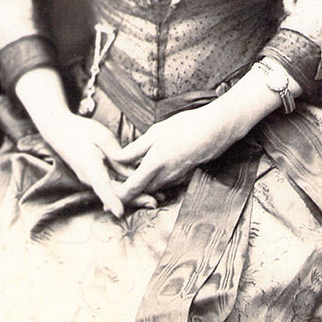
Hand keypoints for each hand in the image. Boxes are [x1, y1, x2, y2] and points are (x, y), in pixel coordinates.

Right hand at [37, 112, 158, 218]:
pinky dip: (126, 188)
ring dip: (133, 195)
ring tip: (154, 198)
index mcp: (90, 166)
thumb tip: (129, 168)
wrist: (59, 131)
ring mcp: (92, 179)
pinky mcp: (95, 176)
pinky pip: (111, 185)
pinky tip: (141, 189)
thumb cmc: (79, 131)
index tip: (121, 212)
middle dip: (135, 198)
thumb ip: (116, 154)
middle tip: (155, 202)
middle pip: (114, 192)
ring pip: (114, 190)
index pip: (102, 186)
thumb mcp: (100, 136)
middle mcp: (90, 177)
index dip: (112, 200)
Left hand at [109, 106, 237, 206]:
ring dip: (138, 188)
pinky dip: (152, 182)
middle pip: (140, 192)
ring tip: (124, 181)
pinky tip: (147, 173)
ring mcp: (175, 178)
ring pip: (151, 188)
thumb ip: (135, 149)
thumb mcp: (156, 132)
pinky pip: (163, 184)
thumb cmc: (186, 126)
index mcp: (154, 164)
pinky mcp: (182, 176)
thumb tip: (115, 157)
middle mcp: (164, 177)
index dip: (117, 194)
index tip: (105, 193)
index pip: (131, 188)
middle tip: (110, 188)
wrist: (216, 130)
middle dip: (125, 193)